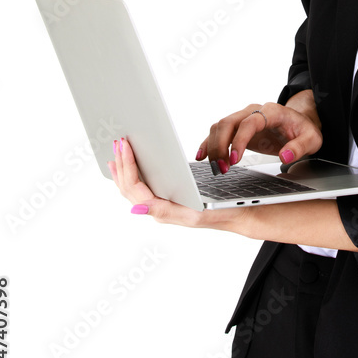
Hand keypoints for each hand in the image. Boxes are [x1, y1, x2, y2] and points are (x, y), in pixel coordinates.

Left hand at [107, 137, 249, 229]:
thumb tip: (135, 208)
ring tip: (118, 151)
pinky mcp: (168, 198)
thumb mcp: (196, 213)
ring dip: (124, 168)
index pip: (133, 188)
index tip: (124, 145)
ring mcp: (162, 205)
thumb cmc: (222, 211)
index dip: (126, 166)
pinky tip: (134, 163)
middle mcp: (159, 209)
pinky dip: (134, 172)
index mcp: (162, 211)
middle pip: (128, 187)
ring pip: (133, 187)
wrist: (240, 214)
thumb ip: (165, 211)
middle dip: (121, 164)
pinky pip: (143, 186)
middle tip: (117, 142)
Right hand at [197, 99, 322, 172]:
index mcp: (272, 112)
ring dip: (213, 147)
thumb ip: (299, 147)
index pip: (249, 123)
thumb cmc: (304, 129)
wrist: (300, 122)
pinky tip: (202, 156)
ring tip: (217, 168)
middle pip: (228, 122)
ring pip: (219, 127)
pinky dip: (208, 143)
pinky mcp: (238, 128)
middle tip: (223, 168)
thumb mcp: (311, 139)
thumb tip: (285, 156)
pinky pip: (218, 132)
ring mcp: (244, 118)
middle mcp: (254, 111)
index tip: (234, 159)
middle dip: (220, 146)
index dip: (239, 140)